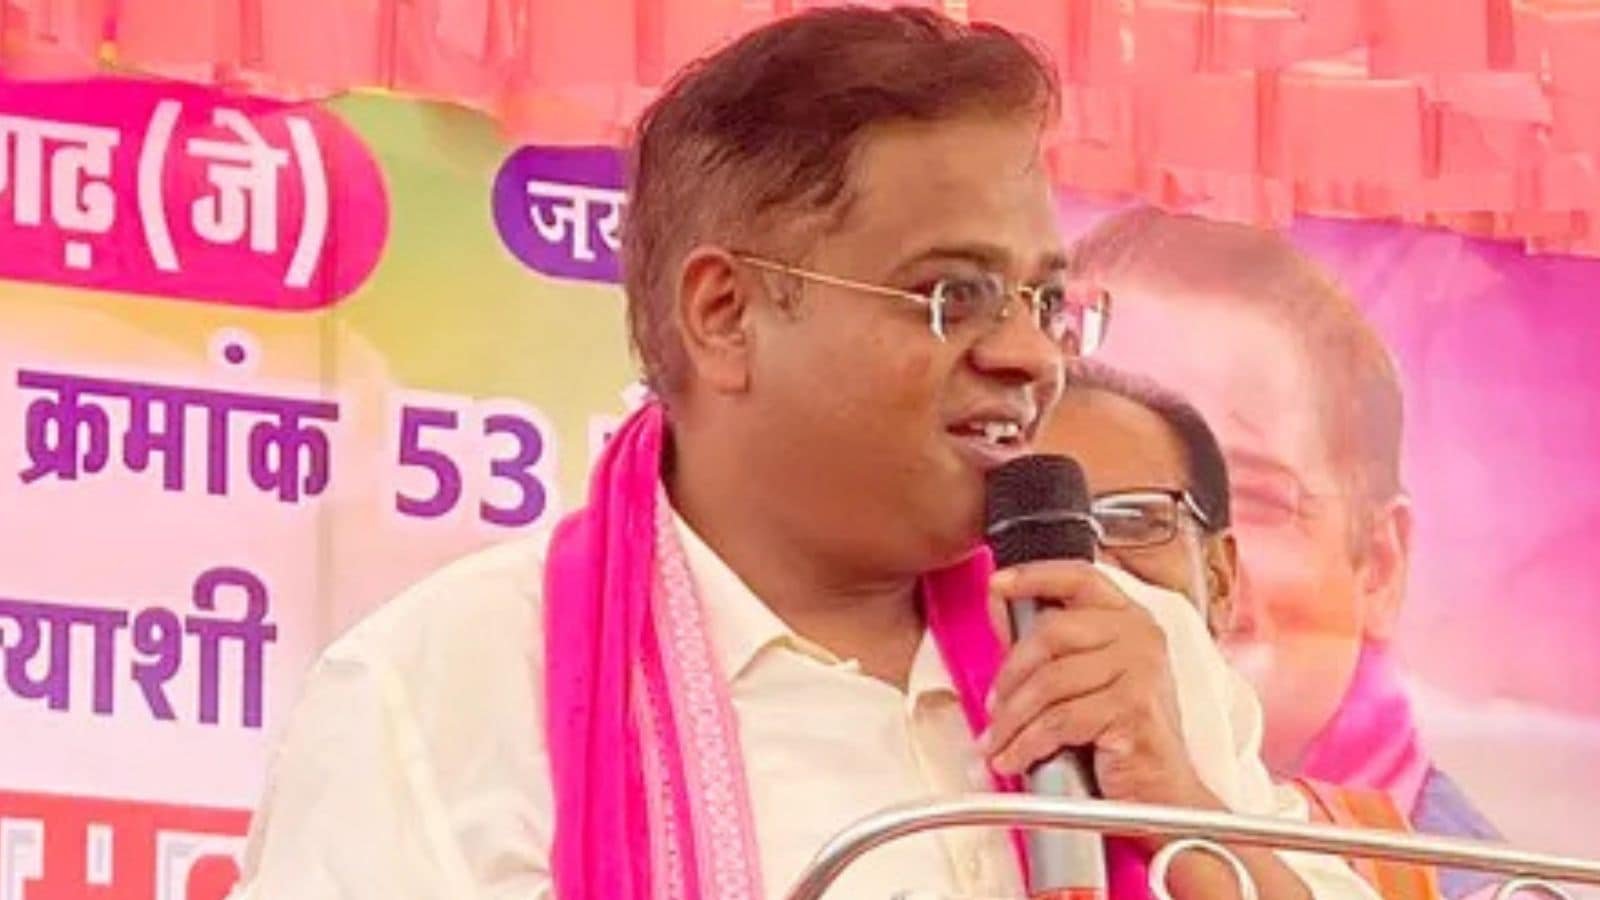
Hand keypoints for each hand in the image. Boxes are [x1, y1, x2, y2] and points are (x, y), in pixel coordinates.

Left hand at [980, 560, 1210, 808]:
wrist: (1162, 795)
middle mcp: (1140, 636)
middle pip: (1051, 632)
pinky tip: (1014, 759)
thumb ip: (1055, 648)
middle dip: (1010, 674)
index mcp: (1130, 619)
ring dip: (1012, 719)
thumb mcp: (1091, 680)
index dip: (1033, 576)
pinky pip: (1060, 721)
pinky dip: (1027, 744)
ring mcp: (1141, 670)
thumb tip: (1001, 618)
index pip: (1079, 577)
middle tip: (993, 708)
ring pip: (1049, 682)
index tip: (996, 584)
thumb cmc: (1123, 738)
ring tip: (996, 743)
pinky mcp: (1133, 708)